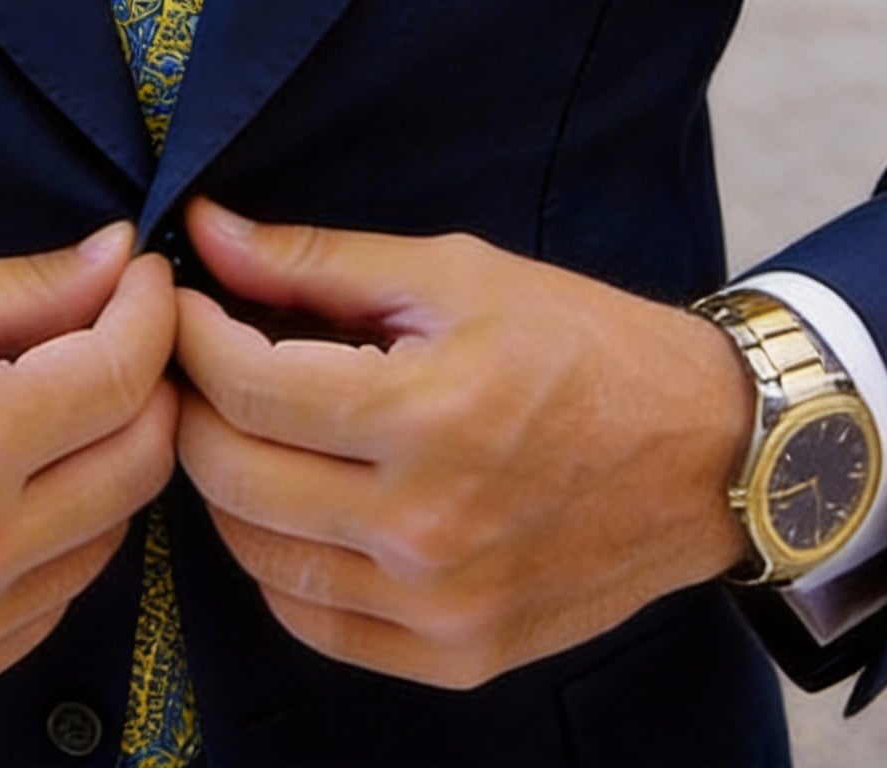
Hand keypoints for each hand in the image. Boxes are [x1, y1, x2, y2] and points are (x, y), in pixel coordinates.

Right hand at [0, 222, 176, 708]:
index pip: (122, 376)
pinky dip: (58, 535)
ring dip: (105, 461)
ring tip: (50, 408)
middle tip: (114, 334)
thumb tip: (121, 260)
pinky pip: (54, 597)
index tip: (143, 278)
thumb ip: (25, 288)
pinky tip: (8, 485)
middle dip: (147, 383)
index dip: (151, 311)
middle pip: (141, 462)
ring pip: (111, 534)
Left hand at [173, 197, 754, 689]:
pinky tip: (293, 502)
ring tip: (242, 423)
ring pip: (257, 556)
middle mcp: (427, 526)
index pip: (247, 384)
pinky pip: (313, 621)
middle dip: (193, 404)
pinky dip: (279, 561)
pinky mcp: (456, 656)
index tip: (182, 300)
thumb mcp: (453, 272)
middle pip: (233, 474)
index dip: (192, 333)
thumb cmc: (582, 343)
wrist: (704, 453)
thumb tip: (208, 231)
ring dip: (227, 484)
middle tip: (199, 359)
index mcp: (428, 415)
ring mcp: (440, 606)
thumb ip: (317, 261)